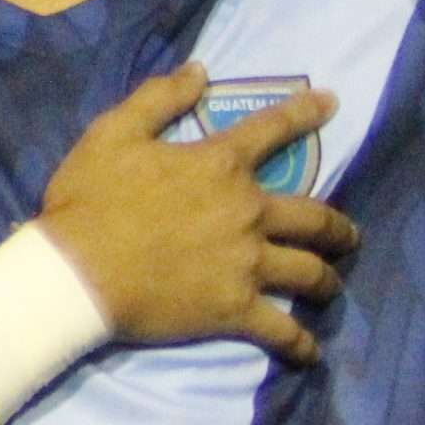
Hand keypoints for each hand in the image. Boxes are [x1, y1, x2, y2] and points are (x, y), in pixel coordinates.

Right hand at [32, 65, 359, 365]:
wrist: (74, 273)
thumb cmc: (89, 200)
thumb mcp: (114, 132)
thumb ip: (160, 97)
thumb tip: (201, 70)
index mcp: (221, 165)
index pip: (275, 129)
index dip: (307, 113)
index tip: (333, 104)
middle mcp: (248, 212)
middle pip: (314, 216)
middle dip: (339, 226)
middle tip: (350, 235)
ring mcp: (247, 264)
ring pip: (309, 271)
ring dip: (328, 278)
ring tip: (333, 284)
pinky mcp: (236, 310)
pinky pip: (281, 330)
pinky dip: (301, 344)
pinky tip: (312, 353)